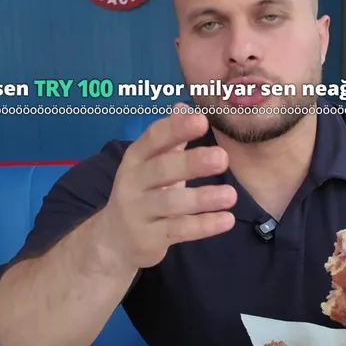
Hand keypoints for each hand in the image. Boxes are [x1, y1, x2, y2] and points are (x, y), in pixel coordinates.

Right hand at [100, 103, 236, 269]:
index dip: (176, 129)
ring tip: (231, 194)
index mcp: (135, 159)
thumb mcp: (151, 165)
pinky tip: (227, 220)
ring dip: (202, 198)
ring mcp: (138, 212)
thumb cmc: (143, 194)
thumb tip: (183, 106)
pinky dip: (203, 226)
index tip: (202, 121)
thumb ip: (170, 139)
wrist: (113, 240)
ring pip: (171, 203)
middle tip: (223, 158)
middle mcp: (133, 183)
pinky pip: (178, 230)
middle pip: (162, 170)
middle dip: (192, 163)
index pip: (153, 139)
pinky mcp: (148, 238)